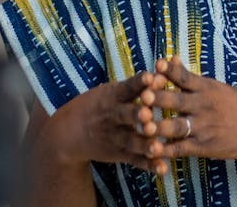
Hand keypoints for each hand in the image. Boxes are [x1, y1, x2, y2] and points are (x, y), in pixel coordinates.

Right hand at [42, 70, 173, 173]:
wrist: (69, 132)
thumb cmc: (98, 105)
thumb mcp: (112, 90)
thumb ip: (138, 83)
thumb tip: (167, 66)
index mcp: (113, 96)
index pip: (127, 87)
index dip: (139, 83)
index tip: (151, 77)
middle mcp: (113, 116)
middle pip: (126, 115)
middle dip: (137, 115)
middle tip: (149, 115)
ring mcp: (115, 136)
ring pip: (131, 141)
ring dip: (145, 145)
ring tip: (158, 148)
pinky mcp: (119, 153)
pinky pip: (135, 160)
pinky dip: (149, 165)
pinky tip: (163, 170)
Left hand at [139, 57, 236, 162]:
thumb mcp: (219, 87)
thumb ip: (192, 78)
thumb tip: (170, 59)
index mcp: (207, 88)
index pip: (183, 76)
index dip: (167, 71)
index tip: (155, 65)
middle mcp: (203, 106)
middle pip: (175, 100)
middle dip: (156, 98)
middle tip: (141, 96)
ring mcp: (202, 127)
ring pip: (173, 126)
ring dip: (155, 126)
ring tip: (140, 125)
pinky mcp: (203, 147)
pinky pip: (179, 149)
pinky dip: (164, 150)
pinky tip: (150, 149)